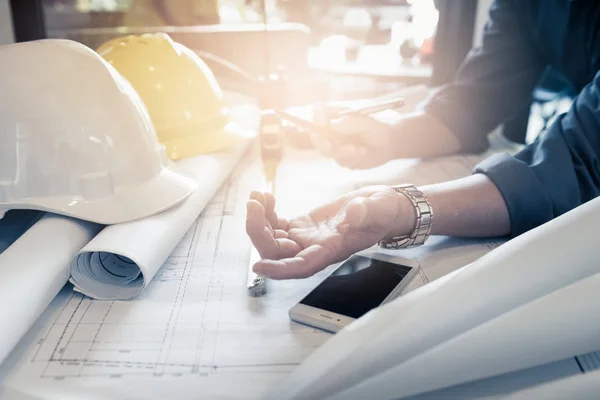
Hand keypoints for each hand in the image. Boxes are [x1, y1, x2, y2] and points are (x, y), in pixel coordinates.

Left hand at [245, 186, 413, 278]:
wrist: (380, 207)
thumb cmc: (383, 212)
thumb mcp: (379, 209)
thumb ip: (367, 212)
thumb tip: (353, 213)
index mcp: (330, 250)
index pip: (301, 267)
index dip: (279, 270)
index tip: (259, 266)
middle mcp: (313, 249)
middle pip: (277, 252)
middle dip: (258, 232)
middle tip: (253, 204)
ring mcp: (305, 238)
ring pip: (271, 238)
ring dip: (258, 219)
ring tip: (257, 196)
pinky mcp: (301, 226)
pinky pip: (275, 225)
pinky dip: (265, 212)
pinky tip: (265, 196)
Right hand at [310, 103, 398, 169]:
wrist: (391, 143)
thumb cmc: (380, 127)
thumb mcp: (368, 122)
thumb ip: (350, 122)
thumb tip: (331, 124)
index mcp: (337, 113)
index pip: (318, 111)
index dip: (315, 118)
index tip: (322, 123)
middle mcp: (332, 128)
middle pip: (315, 134)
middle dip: (323, 142)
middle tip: (332, 145)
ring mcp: (336, 143)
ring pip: (326, 150)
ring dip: (341, 151)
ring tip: (360, 149)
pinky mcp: (341, 157)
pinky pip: (340, 160)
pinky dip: (351, 157)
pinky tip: (363, 152)